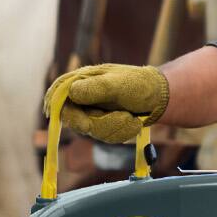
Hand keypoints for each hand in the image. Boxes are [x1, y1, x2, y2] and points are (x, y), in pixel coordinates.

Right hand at [43, 63, 169, 142]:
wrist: (159, 98)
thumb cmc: (140, 85)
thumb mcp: (120, 84)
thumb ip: (96, 88)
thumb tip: (71, 92)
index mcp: (80, 81)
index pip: (57, 97)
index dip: (63, 112)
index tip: (85, 124)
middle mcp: (80, 97)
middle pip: (73, 119)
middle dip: (101, 123)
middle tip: (125, 118)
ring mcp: (89, 112)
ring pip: (91, 130)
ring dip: (116, 127)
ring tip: (132, 117)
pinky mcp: (100, 124)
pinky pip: (104, 136)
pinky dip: (121, 132)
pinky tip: (133, 123)